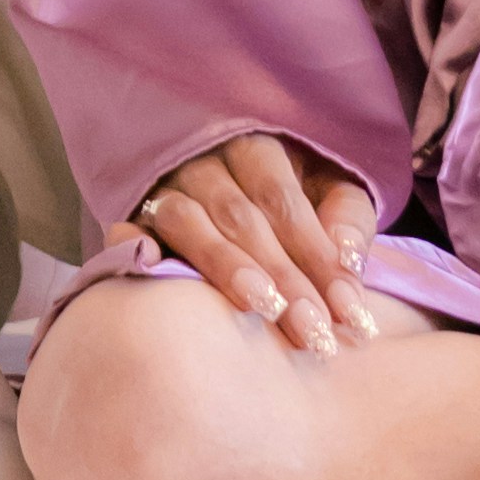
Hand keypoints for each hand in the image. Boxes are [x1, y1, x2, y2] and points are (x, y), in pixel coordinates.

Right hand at [136, 132, 382, 355]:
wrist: (225, 178)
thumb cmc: (287, 194)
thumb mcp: (327, 189)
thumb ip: (346, 219)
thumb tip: (350, 261)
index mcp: (254, 148)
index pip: (284, 202)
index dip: (318, 257)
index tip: (351, 314)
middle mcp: (203, 162)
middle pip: (241, 217)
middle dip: (283, 277)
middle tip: (314, 331)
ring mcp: (163, 188)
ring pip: (187, 221)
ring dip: (226, 266)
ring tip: (265, 309)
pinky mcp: (133, 217)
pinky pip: (127, 231)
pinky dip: (136, 248)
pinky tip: (156, 272)